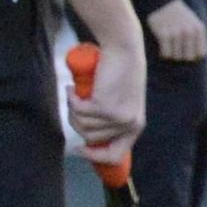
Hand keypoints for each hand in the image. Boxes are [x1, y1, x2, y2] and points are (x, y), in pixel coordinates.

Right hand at [68, 39, 146, 164]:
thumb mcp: (122, 99)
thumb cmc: (120, 71)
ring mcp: (117, 117)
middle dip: (76, 124)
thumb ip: (115, 117)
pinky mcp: (104, 106)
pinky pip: (78, 110)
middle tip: (73, 107)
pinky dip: (70, 99)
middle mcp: (129, 125)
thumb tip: (90, 136)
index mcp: (136, 126)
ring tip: (74, 93)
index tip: (79, 148)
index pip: (115, 156)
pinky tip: (71, 88)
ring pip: (83, 125)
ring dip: (72, 110)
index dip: (95, 157)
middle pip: (91, 139)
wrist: (123, 49)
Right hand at [146, 0, 206, 61]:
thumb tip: (199, 57)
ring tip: (169, 46)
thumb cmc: (179, 16)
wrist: (162, 2)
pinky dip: (164, 53)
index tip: (187, 50)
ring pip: (176, 57)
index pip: (201, 53)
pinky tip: (162, 47)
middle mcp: (189, 31)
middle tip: (176, 49)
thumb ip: (198, 38)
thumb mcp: (193, 23)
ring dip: (172, 54)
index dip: (194, 54)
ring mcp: (176, 33)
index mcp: (199, 29)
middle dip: (182, 55)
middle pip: (188, 57)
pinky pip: (166, 53)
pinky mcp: (163, 34)